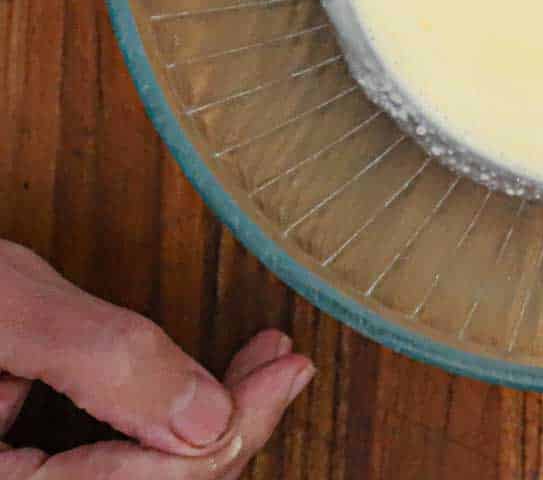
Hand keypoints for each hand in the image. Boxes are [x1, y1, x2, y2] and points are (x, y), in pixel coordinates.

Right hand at [0, 241, 312, 477]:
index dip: (235, 429)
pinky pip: (103, 460)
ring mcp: (19, 477)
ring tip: (259, 370)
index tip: (287, 371)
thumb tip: (210, 412)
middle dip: (231, 427)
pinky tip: (196, 387)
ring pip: (135, 476)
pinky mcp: (20, 463)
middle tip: (285, 368)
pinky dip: (157, 423)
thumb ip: (104, 359)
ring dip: (204, 426)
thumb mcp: (12, 307)